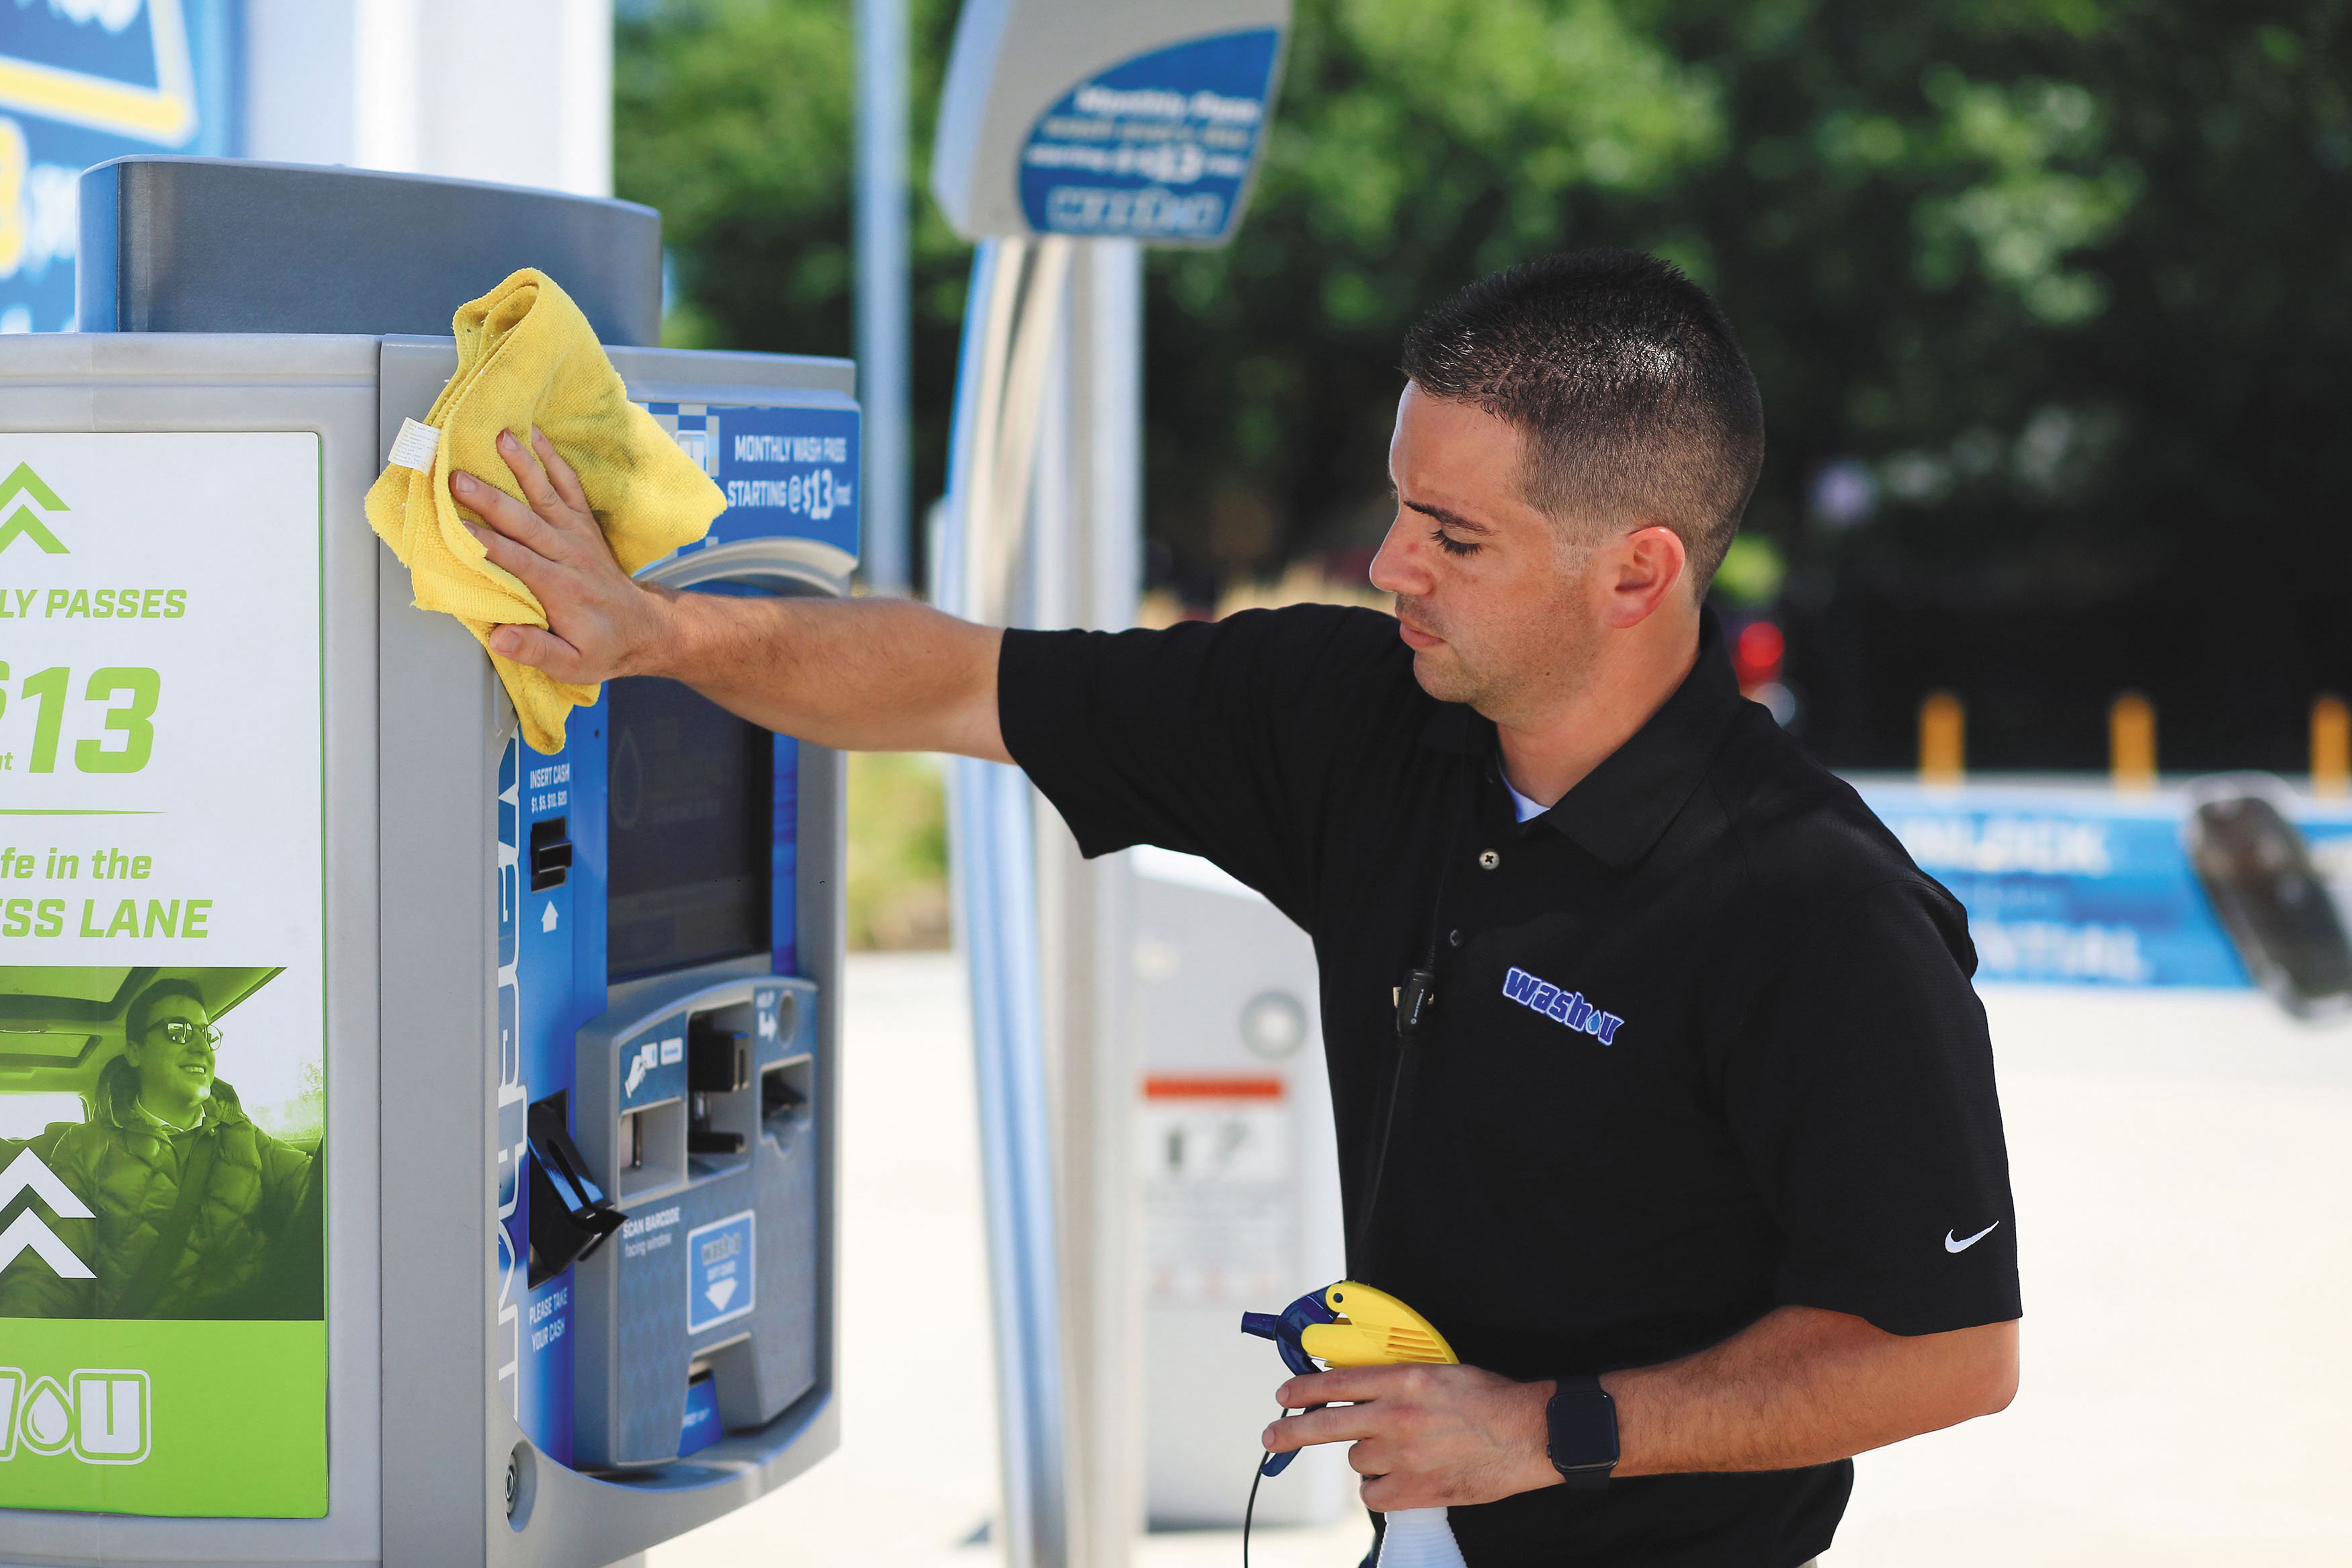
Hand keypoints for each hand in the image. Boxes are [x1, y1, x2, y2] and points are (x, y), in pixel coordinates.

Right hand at [452, 427, 673, 683]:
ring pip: (545, 494)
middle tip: (458, 477)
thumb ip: (536, 650)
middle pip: (524, 522)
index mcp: (560, 588)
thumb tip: (499, 636)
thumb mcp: (573, 665)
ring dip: (521, 464)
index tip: (454, 527)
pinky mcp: (584, 524)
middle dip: (490, 499)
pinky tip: (535, 434)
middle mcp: (568, 554)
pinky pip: (569, 485)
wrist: (645, 628)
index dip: (484, 544)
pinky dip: (552, 458)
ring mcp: (577, 534)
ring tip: (499, 436)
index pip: (516, 561)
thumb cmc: (603, 647)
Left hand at [1263, 1364, 1560, 1511]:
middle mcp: (1397, 1416)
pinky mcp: (1416, 1489)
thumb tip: (1360, 1388)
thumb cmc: (1489, 1398)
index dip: (1304, 1389)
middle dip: (1291, 1431)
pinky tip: (1396, 1479)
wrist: (1528, 1434)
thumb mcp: (1439, 1371)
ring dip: (1367, 1456)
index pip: (1338, 1382)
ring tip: (1397, 1451)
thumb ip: (1398, 1380)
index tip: (1284, 1395)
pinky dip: (1378, 1488)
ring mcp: (1404, 1455)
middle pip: (1326, 1424)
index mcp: (1404, 1380)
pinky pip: (1372, 1494)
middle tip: (1271, 1437)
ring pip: (1356, 1459)